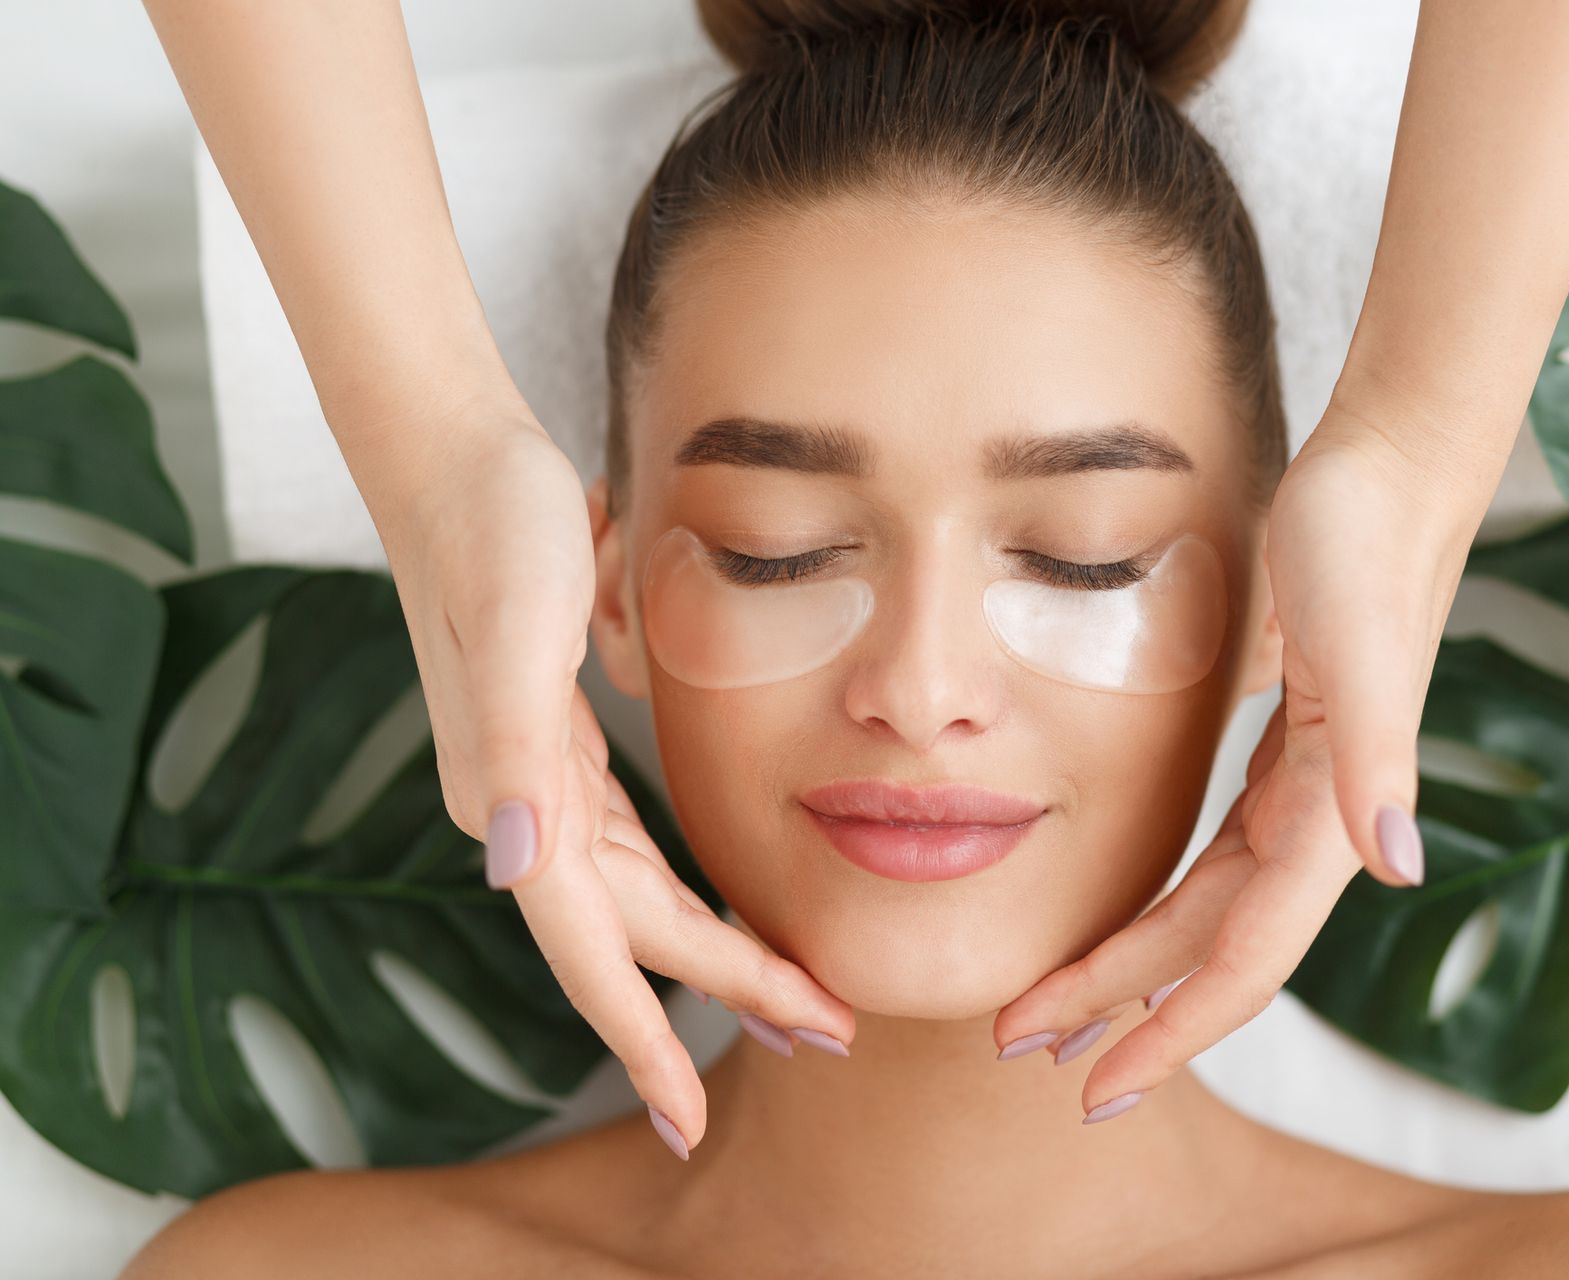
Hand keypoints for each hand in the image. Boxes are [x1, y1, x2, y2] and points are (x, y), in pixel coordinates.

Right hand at [367, 408, 853, 1155]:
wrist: (456, 456)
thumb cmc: (492, 535)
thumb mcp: (516, 633)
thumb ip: (514, 753)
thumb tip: (514, 869)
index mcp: (518, 803)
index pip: (592, 951)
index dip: (640, 1038)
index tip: (690, 1120)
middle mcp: (525, 810)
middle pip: (638, 936)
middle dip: (725, 996)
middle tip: (827, 1037)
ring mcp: (542, 779)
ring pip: (641, 898)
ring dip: (715, 953)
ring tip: (800, 994)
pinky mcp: (561, 742)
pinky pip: (634, 847)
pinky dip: (683, 890)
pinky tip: (721, 904)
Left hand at [992, 393, 1492, 1121]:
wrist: (1389, 474)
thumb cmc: (1364, 547)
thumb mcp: (1358, 646)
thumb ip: (1377, 757)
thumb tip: (1400, 865)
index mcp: (1332, 817)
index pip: (1244, 960)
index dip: (1174, 1030)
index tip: (1097, 1088)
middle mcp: (1322, 821)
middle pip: (1210, 951)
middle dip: (1122, 1010)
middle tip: (1025, 1049)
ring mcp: (1304, 791)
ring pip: (1208, 910)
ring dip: (1134, 964)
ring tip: (1054, 1004)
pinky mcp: (1284, 752)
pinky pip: (1216, 858)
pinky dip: (1165, 902)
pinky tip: (1123, 916)